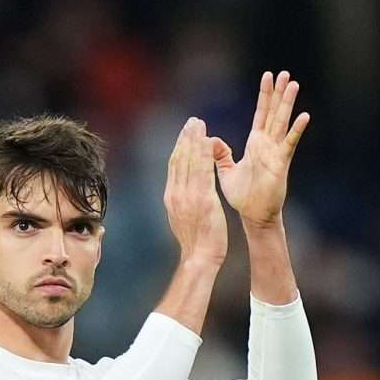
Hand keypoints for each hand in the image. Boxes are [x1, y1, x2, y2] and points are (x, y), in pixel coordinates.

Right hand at [162, 117, 228, 268]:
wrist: (199, 258)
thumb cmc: (197, 242)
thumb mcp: (184, 219)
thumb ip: (182, 203)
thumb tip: (182, 193)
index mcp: (171, 197)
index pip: (174, 167)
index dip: (179, 148)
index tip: (185, 134)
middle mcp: (176, 194)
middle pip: (179, 159)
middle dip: (185, 138)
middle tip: (192, 121)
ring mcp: (188, 196)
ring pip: (189, 161)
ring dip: (194, 140)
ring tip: (199, 124)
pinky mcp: (202, 199)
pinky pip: (202, 171)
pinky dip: (203, 153)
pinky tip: (208, 140)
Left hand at [215, 70, 309, 228]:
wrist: (253, 215)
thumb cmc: (242, 195)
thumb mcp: (226, 171)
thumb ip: (219, 154)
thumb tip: (209, 139)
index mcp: (255, 143)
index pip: (261, 113)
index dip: (264, 95)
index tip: (268, 76)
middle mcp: (267, 144)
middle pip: (274, 112)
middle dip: (279, 93)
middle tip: (286, 73)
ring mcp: (275, 152)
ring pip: (282, 122)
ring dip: (288, 103)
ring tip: (294, 84)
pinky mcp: (280, 163)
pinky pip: (289, 143)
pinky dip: (296, 130)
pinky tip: (304, 116)